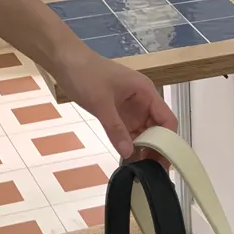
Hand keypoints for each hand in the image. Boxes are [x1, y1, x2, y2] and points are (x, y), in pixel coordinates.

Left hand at [55, 46, 176, 159]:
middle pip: (158, 131)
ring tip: (140, 171)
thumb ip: (115, 128)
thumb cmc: (86, 75)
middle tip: (151, 172)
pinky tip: (128, 162)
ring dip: (143, 151)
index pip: (167, 120)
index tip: (163, 161)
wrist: (65, 62)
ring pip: (145, 135)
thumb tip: (129, 153)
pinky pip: (130, 135)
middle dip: (156, 150)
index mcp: (146, 93)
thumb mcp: (101, 103)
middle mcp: (143, 103)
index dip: (168, 141)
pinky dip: (130, 148)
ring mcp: (132, 110)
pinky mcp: (120, 116)